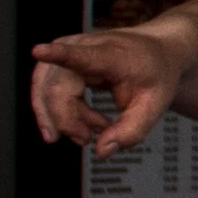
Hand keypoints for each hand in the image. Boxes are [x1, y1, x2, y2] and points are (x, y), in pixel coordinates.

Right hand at [28, 27, 185, 153]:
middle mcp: (84, 46)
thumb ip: (131, 131)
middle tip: (88, 139)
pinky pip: (46, 90)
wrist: (157, 52)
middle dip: (68, 121)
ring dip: (63, 119)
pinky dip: (60, 113)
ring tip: (88, 132)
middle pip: (57, 89)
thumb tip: (101, 150)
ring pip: (46, 91)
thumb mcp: (155, 106)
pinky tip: (83, 123)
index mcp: (112, 55)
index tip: (39, 50)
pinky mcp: (60, 60)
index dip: (58, 55)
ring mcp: (68, 50)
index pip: (82, 55)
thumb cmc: (156, 73)